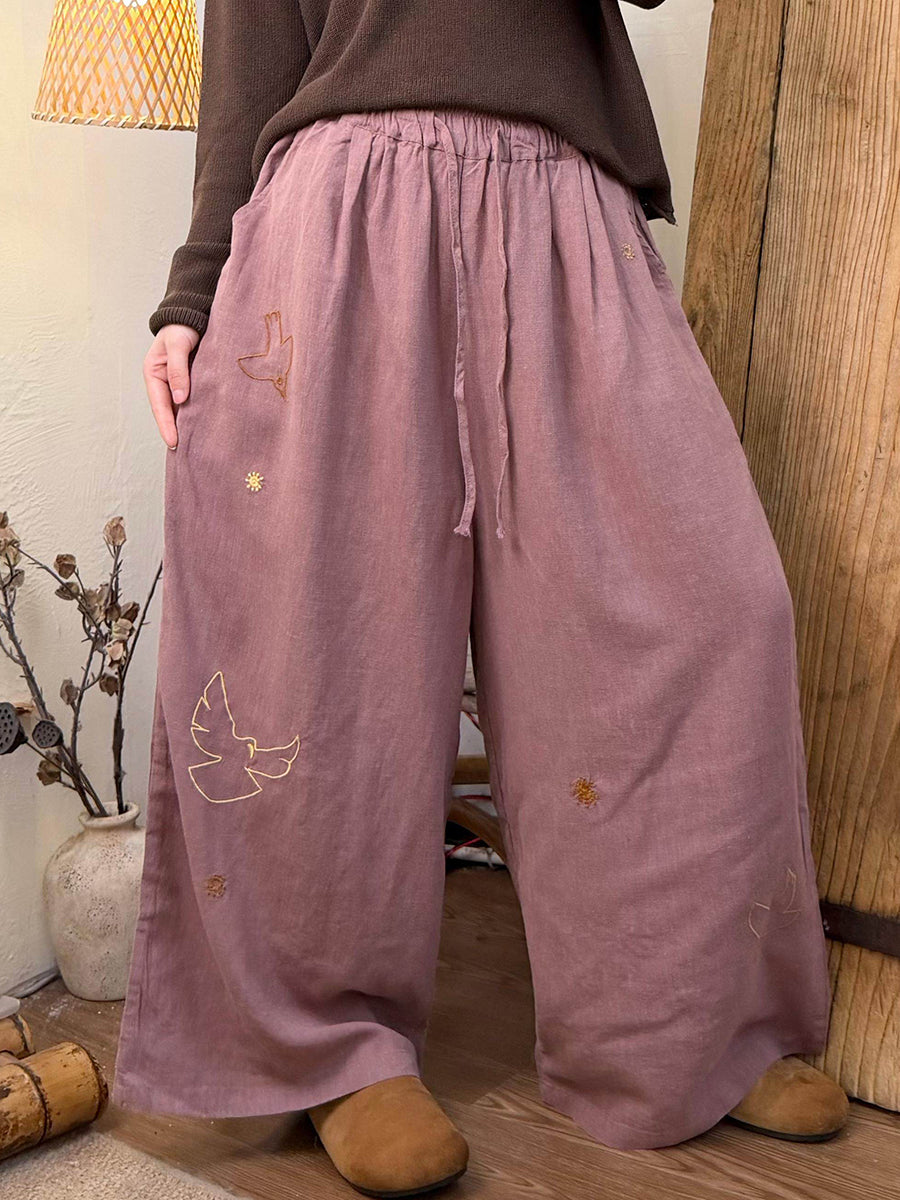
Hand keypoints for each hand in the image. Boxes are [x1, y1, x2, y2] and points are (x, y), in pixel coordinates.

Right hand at [144, 324, 200, 448]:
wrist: (192, 314)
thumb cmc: (181, 328)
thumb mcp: (177, 345)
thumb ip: (178, 370)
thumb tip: (180, 398)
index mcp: (153, 374)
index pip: (159, 406)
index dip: (166, 425)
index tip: (174, 443)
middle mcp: (163, 381)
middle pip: (167, 412)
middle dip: (174, 431)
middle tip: (184, 454)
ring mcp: (176, 383)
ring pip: (179, 409)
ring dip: (185, 425)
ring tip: (193, 446)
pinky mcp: (189, 382)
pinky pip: (191, 401)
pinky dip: (195, 414)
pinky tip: (203, 426)